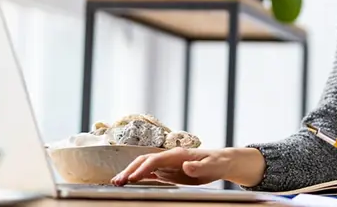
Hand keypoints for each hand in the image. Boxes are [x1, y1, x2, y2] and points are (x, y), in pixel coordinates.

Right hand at [112, 147, 230, 186]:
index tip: (132, 179)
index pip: (155, 160)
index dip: (143, 169)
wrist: (220, 161)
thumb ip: (198, 166)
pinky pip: (150, 173)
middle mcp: (169, 157)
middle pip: (144, 161)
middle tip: (117, 182)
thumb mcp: (211, 166)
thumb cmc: (216, 163)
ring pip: (143, 166)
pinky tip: (129, 183)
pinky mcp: (168, 171)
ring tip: (116, 182)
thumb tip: (186, 165)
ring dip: (130, 173)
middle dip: (129, 170)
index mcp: (177, 154)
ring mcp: (167, 164)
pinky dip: (138, 177)